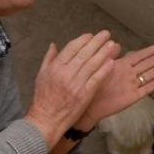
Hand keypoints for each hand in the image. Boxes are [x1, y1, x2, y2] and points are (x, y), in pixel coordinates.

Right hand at [25, 31, 119, 147]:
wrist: (46, 119)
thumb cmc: (43, 98)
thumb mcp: (41, 75)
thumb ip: (49, 59)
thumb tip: (54, 45)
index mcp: (55, 67)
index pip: (71, 48)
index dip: (83, 40)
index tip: (91, 35)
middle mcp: (66, 73)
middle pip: (84, 53)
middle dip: (96, 42)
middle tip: (106, 34)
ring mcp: (76, 84)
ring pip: (92, 64)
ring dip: (104, 53)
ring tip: (113, 44)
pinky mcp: (85, 94)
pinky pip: (97, 79)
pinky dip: (104, 70)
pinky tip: (112, 62)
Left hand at [75, 44, 153, 128]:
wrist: (88, 104)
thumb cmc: (92, 86)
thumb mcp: (99, 66)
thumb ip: (109, 55)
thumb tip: (116, 43)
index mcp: (121, 66)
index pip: (139, 56)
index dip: (150, 51)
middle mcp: (128, 75)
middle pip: (147, 64)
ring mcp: (132, 86)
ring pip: (149, 75)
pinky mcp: (132, 97)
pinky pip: (146, 89)